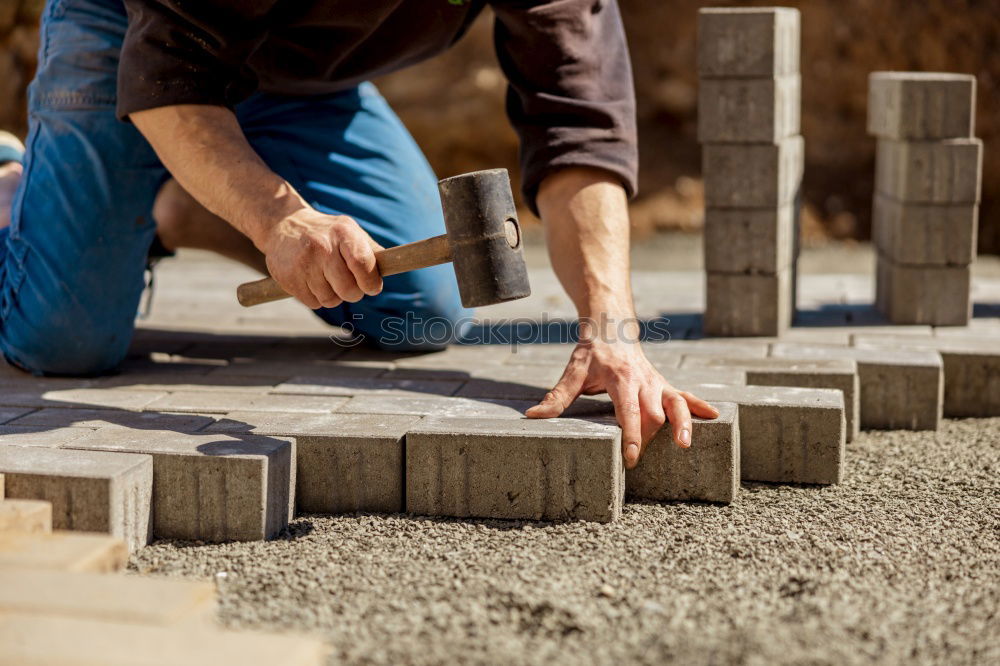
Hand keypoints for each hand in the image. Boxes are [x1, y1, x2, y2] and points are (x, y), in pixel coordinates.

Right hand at [260, 208, 383, 308]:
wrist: (283, 225)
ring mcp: (303, 263)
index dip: (371, 282)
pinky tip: (311, 281)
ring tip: (326, 277)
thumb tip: (393, 266)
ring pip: (331, 300)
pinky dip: (316, 298)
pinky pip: (314, 303)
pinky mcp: (288, 279)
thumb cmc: (327, 232)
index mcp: (342, 233)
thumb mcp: (349, 231)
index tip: (372, 287)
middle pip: (349, 290)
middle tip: (348, 283)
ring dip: (333, 295)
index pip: (362, 264)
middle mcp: (321, 247)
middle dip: (353, 292)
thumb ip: (371, 250)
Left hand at [526, 339, 719, 468]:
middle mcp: (643, 381)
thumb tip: (533, 417)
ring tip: (685, 445)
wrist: (612, 326)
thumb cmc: (591, 352)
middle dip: (651, 438)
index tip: (631, 458)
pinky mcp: (663, 384)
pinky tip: (714, 416)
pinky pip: (684, 395)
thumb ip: (557, 396)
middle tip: (641, 461)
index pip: (629, 411)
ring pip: (676, 404)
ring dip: (683, 424)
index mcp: (621, 379)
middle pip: (654, 413)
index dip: (632, 435)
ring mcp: (656, 382)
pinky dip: (699, 406)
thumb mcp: (573, 371)